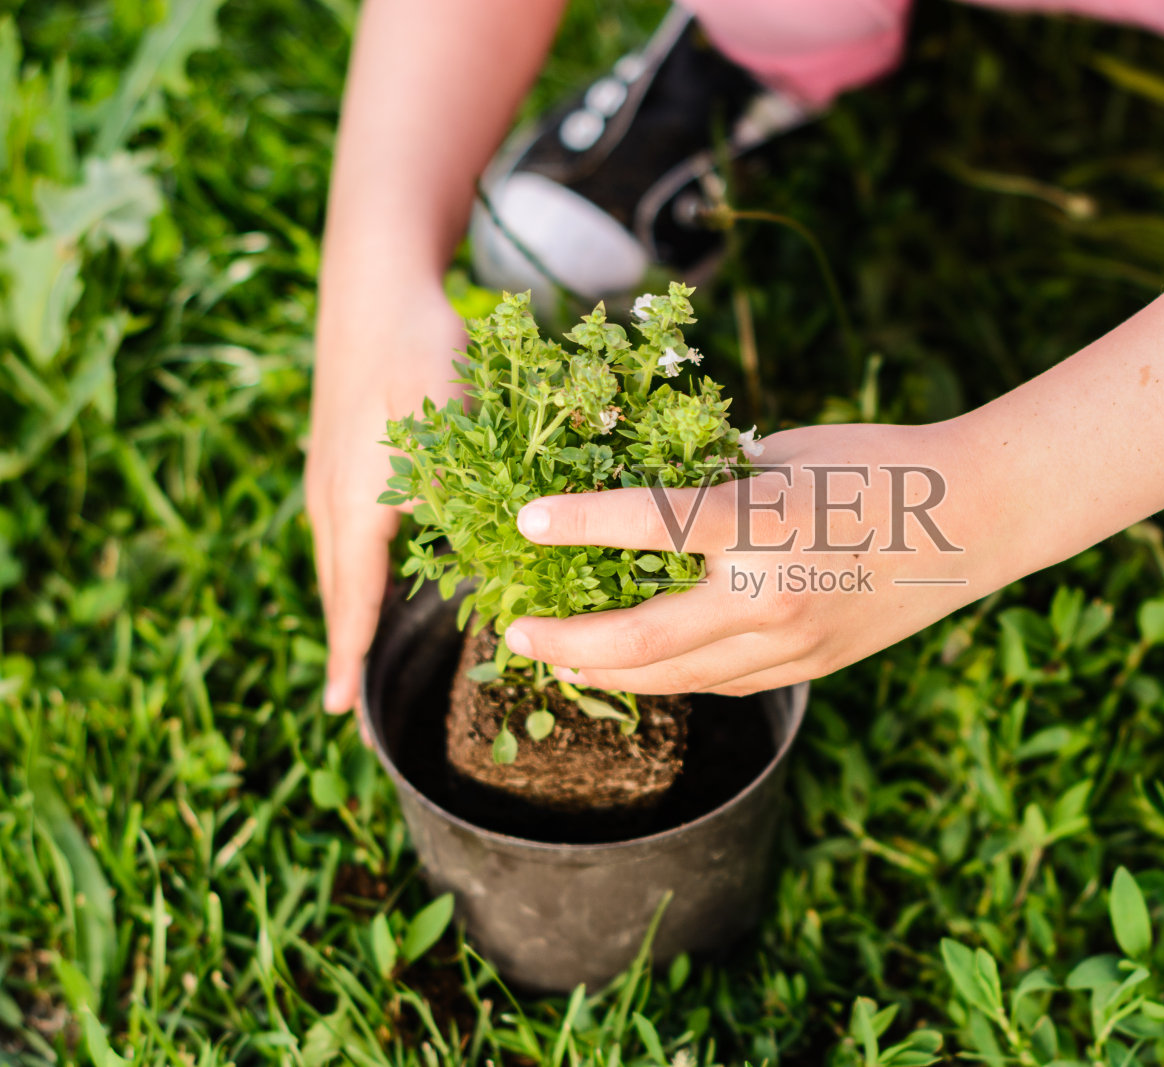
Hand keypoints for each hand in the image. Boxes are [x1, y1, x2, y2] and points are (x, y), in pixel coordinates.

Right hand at [307, 277, 465, 711]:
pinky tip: (367, 578)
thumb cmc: (419, 343)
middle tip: (340, 705)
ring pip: (335, 560)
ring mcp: (330, 475)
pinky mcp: (339, 457)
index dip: (349, 649)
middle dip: (341, 642)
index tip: (338, 710)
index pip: (351, 592)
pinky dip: (347, 569)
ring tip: (351, 655)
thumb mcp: (454, 410)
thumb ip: (469, 478)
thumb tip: (498, 542)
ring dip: (343, 608)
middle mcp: (333, 495)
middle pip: (334, 586)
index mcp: (358, 496)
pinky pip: (340, 533)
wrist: (374, 284)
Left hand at [503, 421, 1001, 694]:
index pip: (646, 523)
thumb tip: (642, 499)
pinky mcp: (807, 668)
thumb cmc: (881, 465)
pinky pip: (720, 682)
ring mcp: (789, 644)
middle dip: (564, 642)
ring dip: (604, 672)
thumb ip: (714, 484)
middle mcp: (769, 595)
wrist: (977, 522)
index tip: (525, 521)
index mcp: (762, 521)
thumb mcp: (787, 454)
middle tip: (514, 632)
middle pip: (638, 641)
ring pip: (673, 677)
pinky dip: (668, 675)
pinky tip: (634, 666)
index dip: (575, 522)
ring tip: (558, 656)